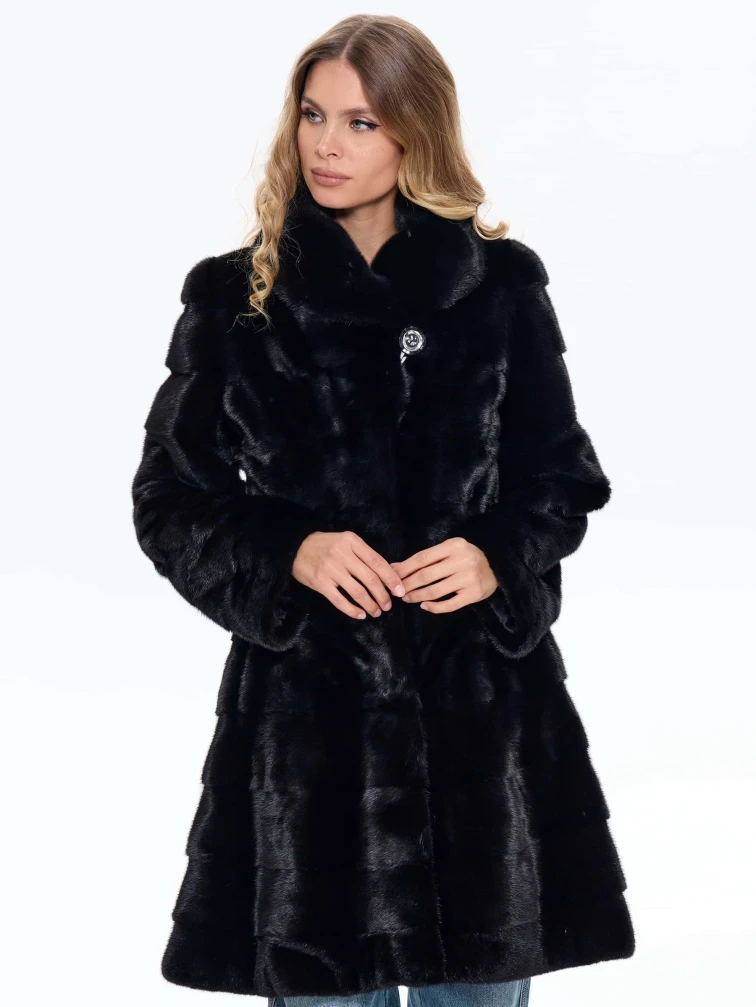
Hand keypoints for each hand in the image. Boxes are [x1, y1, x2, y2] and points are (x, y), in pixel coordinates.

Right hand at [292, 530, 406, 619]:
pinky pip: (340, 600)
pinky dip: (352, 610)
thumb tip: (389, 573)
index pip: (378, 562)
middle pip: (370, 579)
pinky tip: (361, 614)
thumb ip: (364, 555)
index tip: (400, 591)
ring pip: (357, 591)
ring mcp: (330, 569)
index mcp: (352, 542)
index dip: (391, 579)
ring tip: (377, 612)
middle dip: (383, 595)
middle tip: (388, 605)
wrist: (295, 547)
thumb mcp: (346, 542)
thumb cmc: (326, 545)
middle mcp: (342, 554)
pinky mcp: (320, 583)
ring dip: (370, 604)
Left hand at [389, 537, 497, 613]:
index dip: (405, 569)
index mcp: (453, 546)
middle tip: (397, 591)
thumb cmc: (466, 558)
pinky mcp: (473, 594)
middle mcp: (462, 561)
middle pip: (426, 575)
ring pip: (435, 591)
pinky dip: (434, 607)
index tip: (392, 577)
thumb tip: (395, 567)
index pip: (422, 558)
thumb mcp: (449, 550)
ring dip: (417, 596)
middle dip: (408, 584)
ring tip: (407, 598)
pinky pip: (449, 604)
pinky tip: (424, 606)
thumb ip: (426, 558)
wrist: (496, 568)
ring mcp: (469, 578)